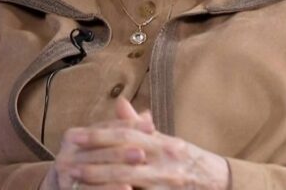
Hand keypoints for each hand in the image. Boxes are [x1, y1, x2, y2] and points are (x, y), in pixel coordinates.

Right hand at [41, 98, 155, 189]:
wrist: (70, 188)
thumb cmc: (94, 164)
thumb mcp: (107, 146)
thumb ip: (124, 132)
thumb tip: (147, 114)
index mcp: (73, 135)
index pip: (105, 128)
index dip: (130, 126)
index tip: (151, 127)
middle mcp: (65, 153)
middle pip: (99, 149)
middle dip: (122, 151)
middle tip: (143, 153)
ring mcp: (65, 173)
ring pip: (96, 170)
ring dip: (118, 170)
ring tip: (138, 170)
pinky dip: (110, 189)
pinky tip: (127, 189)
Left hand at [66, 97, 231, 189]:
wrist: (220, 184)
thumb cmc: (188, 161)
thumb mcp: (166, 141)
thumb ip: (139, 126)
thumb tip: (118, 102)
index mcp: (163, 142)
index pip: (126, 135)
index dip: (98, 134)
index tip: (72, 135)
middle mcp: (165, 160)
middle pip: (123, 157)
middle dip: (93, 158)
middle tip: (66, 159)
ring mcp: (167, 182)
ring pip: (127, 179)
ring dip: (100, 179)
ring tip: (76, 177)